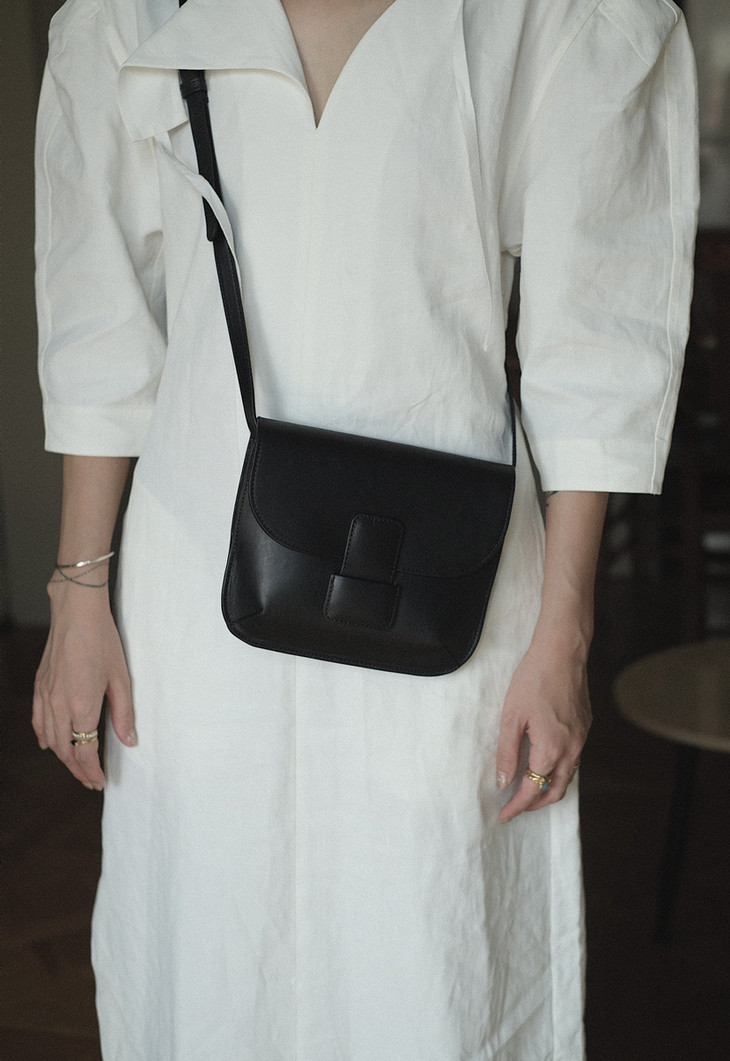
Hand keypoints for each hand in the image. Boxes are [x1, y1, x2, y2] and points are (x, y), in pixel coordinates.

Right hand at [32, 583, 135, 789]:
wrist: (76, 613)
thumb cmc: (102, 641)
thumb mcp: (121, 678)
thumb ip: (123, 713)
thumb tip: (129, 741)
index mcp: (82, 704)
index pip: (84, 751)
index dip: (92, 770)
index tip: (101, 781)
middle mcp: (59, 705)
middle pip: (65, 750)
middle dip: (79, 770)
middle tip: (92, 781)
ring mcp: (46, 696)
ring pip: (50, 739)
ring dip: (63, 757)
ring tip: (77, 767)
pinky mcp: (40, 687)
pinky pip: (38, 721)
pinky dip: (44, 737)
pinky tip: (49, 745)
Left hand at [495, 640, 590, 822]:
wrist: (562, 653)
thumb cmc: (533, 680)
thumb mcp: (511, 717)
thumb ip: (507, 752)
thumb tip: (503, 782)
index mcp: (551, 750)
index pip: (533, 791)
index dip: (516, 806)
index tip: (503, 816)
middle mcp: (572, 749)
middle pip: (555, 791)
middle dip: (535, 804)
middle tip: (514, 807)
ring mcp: (581, 738)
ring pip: (567, 776)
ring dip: (547, 788)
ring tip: (526, 789)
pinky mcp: (585, 726)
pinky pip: (573, 758)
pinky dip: (557, 769)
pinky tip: (542, 762)